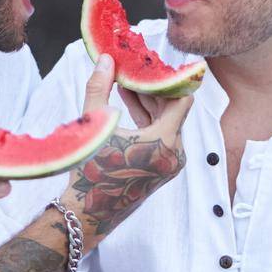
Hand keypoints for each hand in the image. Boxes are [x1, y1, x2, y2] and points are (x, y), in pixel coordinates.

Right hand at [63, 55, 191, 240]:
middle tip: (135, 66)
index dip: (168, 78)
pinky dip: (148, 118)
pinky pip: (162, 134)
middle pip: (174, 108)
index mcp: (164, 142)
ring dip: (149, 101)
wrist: (88, 212)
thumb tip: (106, 59)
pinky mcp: (163, 167)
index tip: (152, 64)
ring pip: (168, 121)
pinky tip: (127, 101)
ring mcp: (171, 162)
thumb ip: (100, 87)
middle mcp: (174, 153)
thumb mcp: (93, 124)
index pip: (182, 98)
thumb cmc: (89, 170)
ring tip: (126, 81)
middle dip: (154, 86)